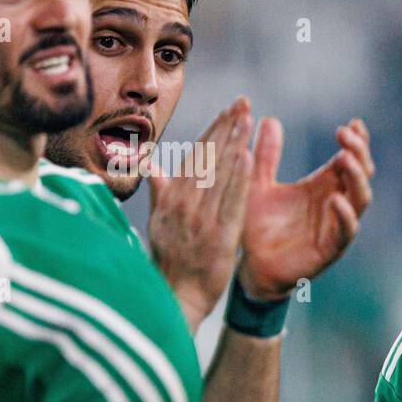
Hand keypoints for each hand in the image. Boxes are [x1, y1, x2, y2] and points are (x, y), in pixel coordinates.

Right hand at [148, 97, 253, 332]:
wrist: (175, 299)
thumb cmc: (169, 263)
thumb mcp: (159, 224)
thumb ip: (160, 193)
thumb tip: (153, 166)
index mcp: (172, 199)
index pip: (195, 157)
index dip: (213, 131)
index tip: (229, 110)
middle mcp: (184, 204)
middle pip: (208, 158)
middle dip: (227, 128)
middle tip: (244, 102)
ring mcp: (200, 219)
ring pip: (219, 174)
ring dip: (234, 143)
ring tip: (248, 118)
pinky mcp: (219, 236)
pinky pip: (231, 201)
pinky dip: (238, 178)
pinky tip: (248, 155)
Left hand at [237, 117, 372, 301]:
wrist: (250, 266)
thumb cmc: (256, 226)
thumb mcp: (258, 184)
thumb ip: (266, 155)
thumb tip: (269, 119)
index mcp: (322, 186)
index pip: (349, 159)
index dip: (356, 141)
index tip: (353, 122)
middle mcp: (334, 203)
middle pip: (361, 174)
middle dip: (358, 152)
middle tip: (346, 135)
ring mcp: (336, 226)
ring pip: (361, 199)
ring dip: (357, 178)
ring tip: (345, 158)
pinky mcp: (330, 249)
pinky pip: (346, 231)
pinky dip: (345, 215)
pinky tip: (336, 200)